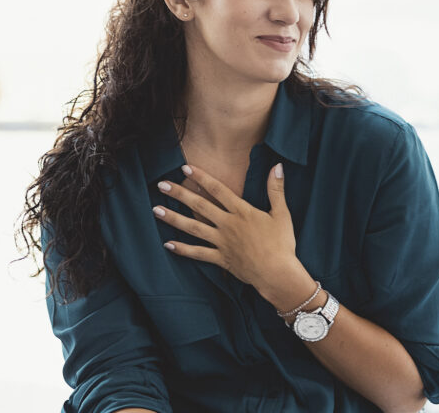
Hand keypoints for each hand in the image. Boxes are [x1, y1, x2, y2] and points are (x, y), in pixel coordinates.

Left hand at [154, 163, 306, 296]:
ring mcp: (222, 242)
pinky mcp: (220, 259)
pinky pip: (198, 254)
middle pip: (199, 206)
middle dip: (180, 194)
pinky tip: (167, 244)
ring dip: (174, 218)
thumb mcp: (282, 213)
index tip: (185, 168)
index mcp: (242, 212)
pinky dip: (182, 250)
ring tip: (156, 210)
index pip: (218, 190)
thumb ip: (276, 189)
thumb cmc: (282, 244)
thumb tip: (278, 166)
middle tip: (161, 184)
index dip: (201, 178)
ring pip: (193, 228)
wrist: (277, 274)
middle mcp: (228, 225)